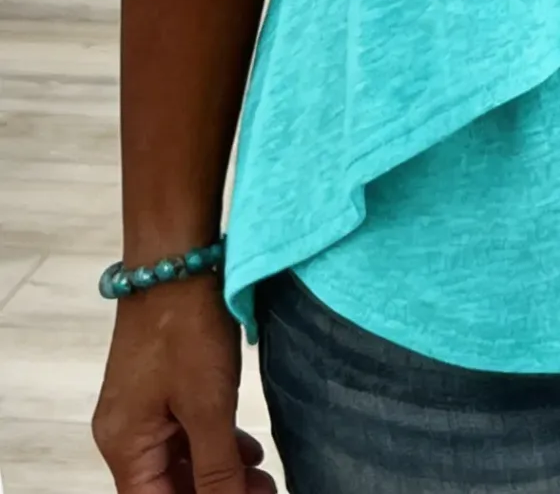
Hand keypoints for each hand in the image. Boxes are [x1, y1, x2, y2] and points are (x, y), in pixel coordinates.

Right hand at [92, 280, 276, 493]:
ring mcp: (142, 407)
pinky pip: (185, 431)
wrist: (177, 258)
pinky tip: (249, 450)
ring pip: (180, 461)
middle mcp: (125, 432)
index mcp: (125, 446)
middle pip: (167, 487)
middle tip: (264, 492)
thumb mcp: (208, 406)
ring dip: (219, 473)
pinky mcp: (161, 385)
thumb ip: (217, 467)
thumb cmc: (185, 328)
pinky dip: (215, 444)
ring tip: (263, 478)